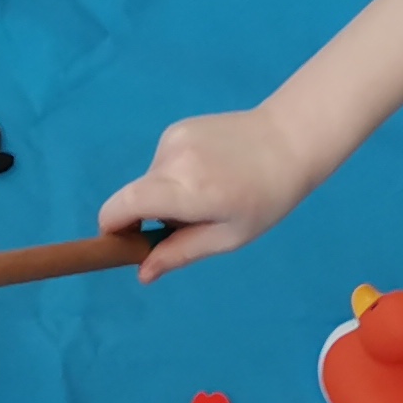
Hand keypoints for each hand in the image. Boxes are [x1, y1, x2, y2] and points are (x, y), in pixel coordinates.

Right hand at [99, 107, 318, 278]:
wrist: (290, 139)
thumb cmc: (266, 199)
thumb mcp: (227, 237)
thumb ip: (180, 253)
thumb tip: (142, 274)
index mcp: (189, 191)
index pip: (123, 206)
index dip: (112, 227)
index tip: (123, 241)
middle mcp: (173, 160)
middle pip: (135, 197)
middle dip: (148, 215)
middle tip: (188, 223)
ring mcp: (173, 139)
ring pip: (150, 181)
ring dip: (167, 195)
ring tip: (208, 193)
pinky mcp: (177, 128)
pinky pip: (163, 164)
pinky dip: (176, 176)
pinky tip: (210, 172)